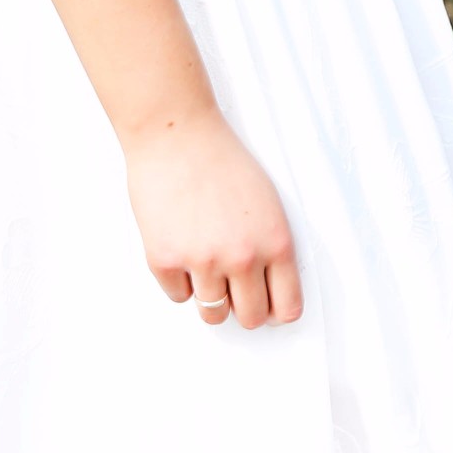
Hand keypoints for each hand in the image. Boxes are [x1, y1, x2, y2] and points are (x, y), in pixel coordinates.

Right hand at [125, 106, 302, 329]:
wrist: (176, 134)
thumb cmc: (221, 160)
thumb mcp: (267, 202)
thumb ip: (269, 247)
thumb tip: (265, 288)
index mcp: (275, 243)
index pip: (287, 307)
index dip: (276, 309)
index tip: (268, 305)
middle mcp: (242, 258)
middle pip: (250, 318)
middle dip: (243, 308)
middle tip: (233, 289)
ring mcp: (202, 261)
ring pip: (212, 314)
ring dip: (210, 297)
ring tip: (205, 266)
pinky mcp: (165, 260)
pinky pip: (178, 296)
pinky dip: (179, 280)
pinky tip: (180, 247)